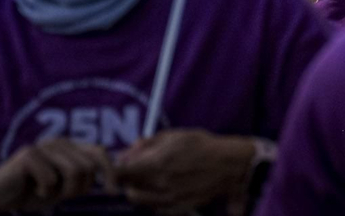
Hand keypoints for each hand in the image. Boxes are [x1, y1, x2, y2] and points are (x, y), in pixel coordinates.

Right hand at [0, 138, 110, 213]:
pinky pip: (50, 180)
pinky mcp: (29, 155)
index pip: (99, 153)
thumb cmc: (31, 191)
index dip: (110, 172)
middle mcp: (59, 142)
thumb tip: (114, 175)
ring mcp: (44, 146)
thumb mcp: (62, 187)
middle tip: (59, 195)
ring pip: (73, 172)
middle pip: (87, 168)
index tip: (114, 192)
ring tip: (45, 192)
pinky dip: (43, 192)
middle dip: (78, 189)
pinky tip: (32, 189)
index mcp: (69, 147)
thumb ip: (82, 178)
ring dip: (62, 191)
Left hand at [114, 129, 254, 214]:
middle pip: (129, 190)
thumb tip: (124, 155)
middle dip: (129, 181)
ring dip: (140, 191)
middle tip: (138, 172)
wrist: (230, 165)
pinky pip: (155, 208)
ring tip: (153, 180)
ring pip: (140, 201)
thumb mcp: (174, 135)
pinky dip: (154, 200)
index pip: (121, 173)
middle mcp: (161, 184)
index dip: (115, 171)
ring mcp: (170, 199)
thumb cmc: (202, 146)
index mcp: (158, 163)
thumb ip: (146, 145)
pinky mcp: (178, 209)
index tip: (118, 167)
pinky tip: (165, 188)